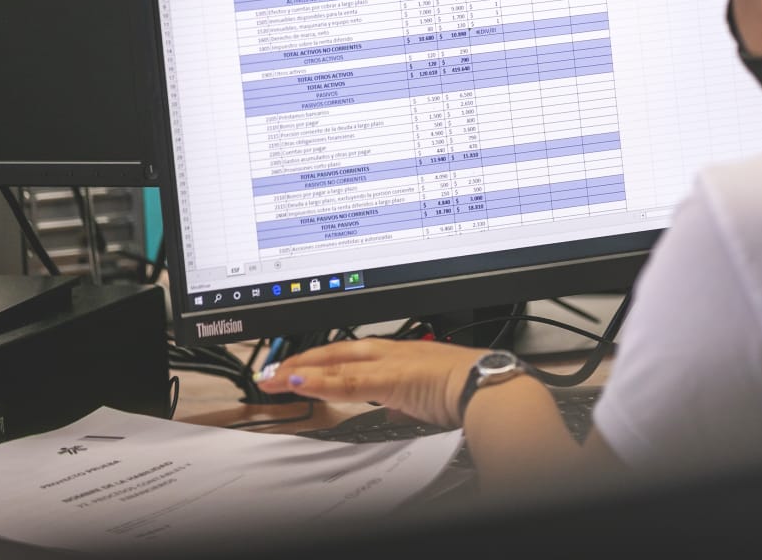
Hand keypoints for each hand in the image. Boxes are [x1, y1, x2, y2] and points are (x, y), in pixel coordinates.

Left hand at [254, 339, 482, 427]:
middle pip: (337, 351)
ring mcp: (389, 363)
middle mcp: (391, 353)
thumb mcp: (425, 396)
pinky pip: (348, 381)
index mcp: (399, 354)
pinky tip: (297, 384)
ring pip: (336, 364)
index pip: (351, 353)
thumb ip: (406, 401)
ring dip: (302, 370)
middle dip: (303, 360)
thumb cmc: (466, 388)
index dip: (322, 360)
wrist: (487, 386)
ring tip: (273, 379)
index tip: (299, 368)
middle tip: (273, 373)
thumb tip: (396, 410)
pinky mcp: (390, 379)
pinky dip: (320, 382)